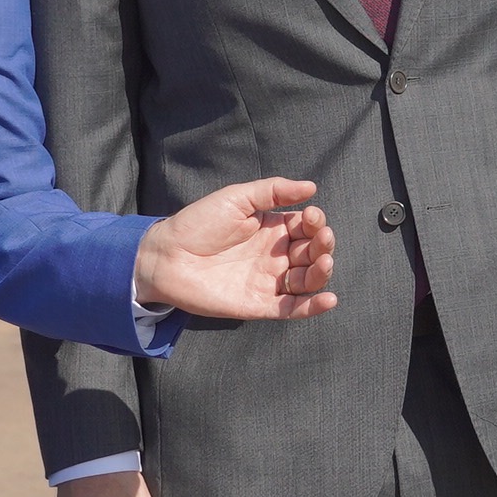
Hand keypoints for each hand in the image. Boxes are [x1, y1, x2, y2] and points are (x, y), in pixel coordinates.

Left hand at [132, 178, 335, 319]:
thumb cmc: (198, 223)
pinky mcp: (259, 305)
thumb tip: (311, 187)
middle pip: (312, 253)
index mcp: (272, 229)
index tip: (311, 215)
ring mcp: (268, 282)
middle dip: (323, 245)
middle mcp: (275, 256)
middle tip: (321, 238)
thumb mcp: (237, 198)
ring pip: (307, 281)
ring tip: (323, 262)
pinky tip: (329, 300)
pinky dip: (313, 308)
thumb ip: (273, 191)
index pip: (307, 227)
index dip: (316, 222)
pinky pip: (292, 309)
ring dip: (322, 273)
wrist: (166, 256)